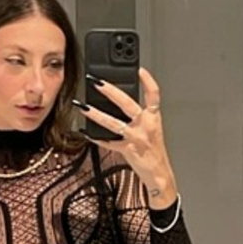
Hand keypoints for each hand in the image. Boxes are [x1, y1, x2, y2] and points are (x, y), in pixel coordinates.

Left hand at [75, 67, 176, 208]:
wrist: (159, 174)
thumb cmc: (154, 152)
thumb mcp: (152, 130)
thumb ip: (140, 118)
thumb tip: (121, 105)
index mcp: (154, 118)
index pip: (153, 94)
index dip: (147, 81)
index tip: (138, 69)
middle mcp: (146, 125)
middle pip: (127, 103)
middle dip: (110, 91)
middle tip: (96, 81)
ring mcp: (136, 137)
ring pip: (113, 122)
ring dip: (96, 114)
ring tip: (83, 107)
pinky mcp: (127, 150)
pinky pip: (109, 143)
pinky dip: (97, 138)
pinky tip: (86, 132)